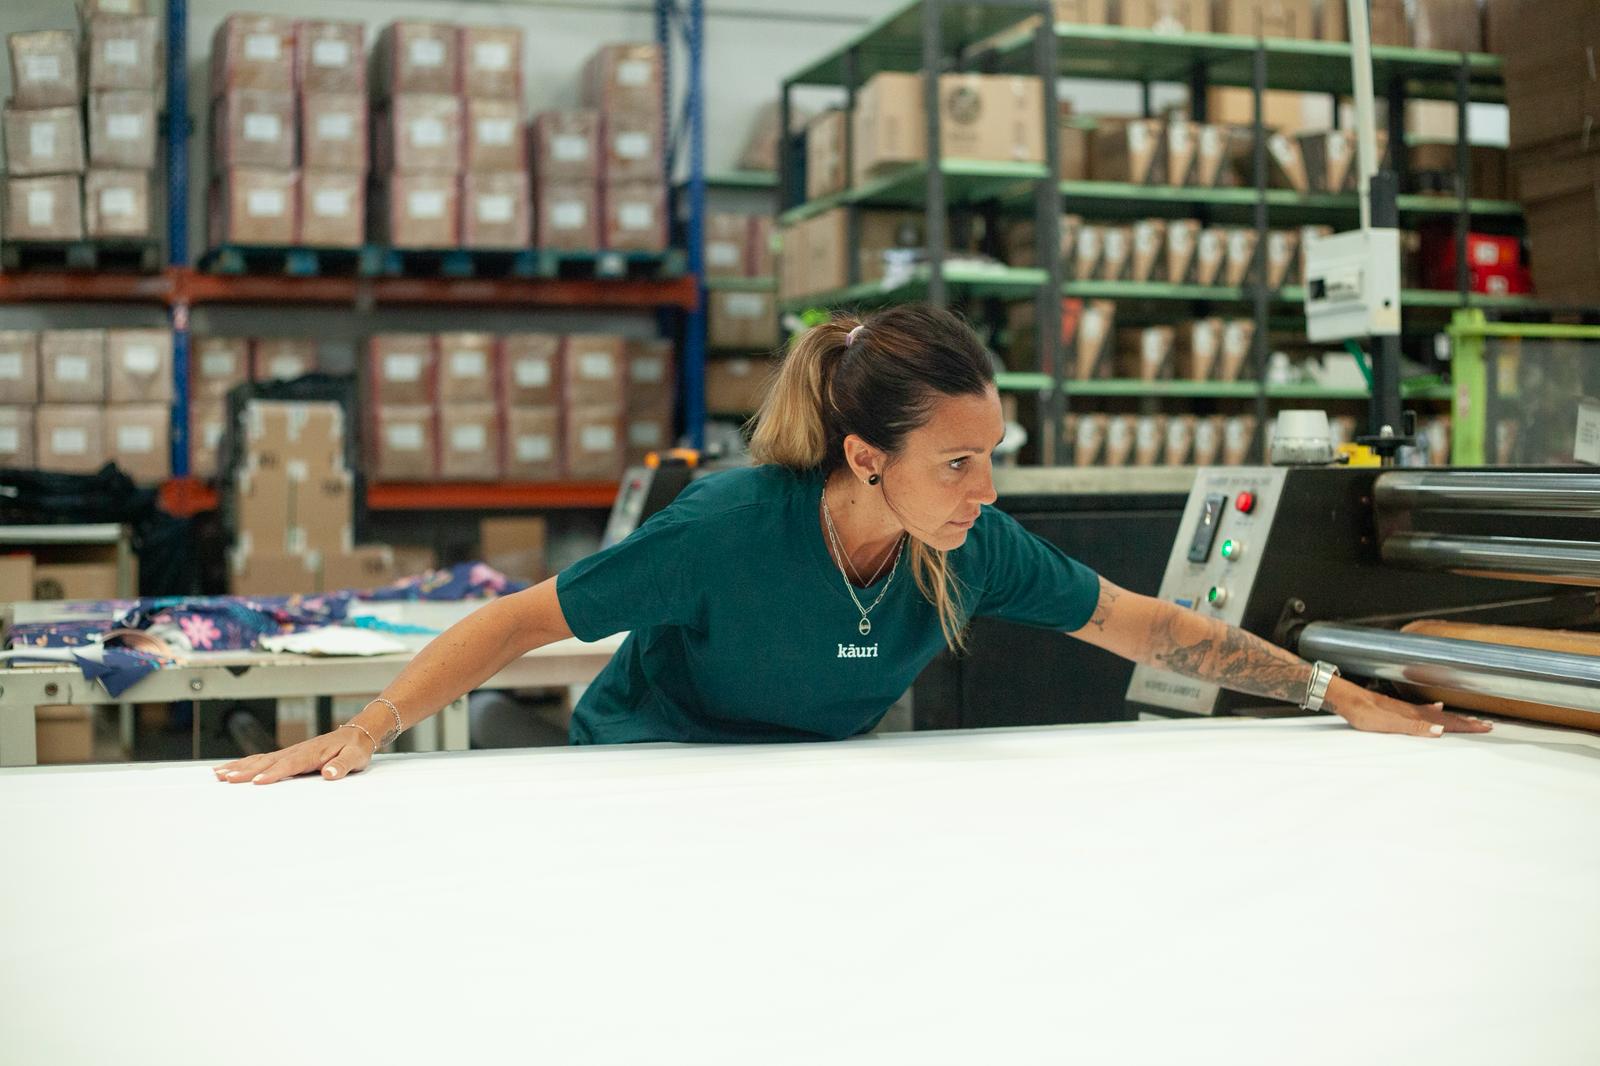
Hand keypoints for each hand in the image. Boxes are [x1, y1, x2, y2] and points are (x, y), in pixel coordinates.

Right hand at [213, 726, 374, 784]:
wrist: (356, 734)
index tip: (257, 782)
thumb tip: (330, 773)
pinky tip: (230, 769)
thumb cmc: (355, 748)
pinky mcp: (287, 756)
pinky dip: (245, 764)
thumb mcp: (355, 758)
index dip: (273, 773)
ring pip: (260, 760)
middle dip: (245, 771)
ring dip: (239, 767)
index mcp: (310, 753)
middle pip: (266, 762)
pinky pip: (262, 760)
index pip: (288, 764)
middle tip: (225, 779)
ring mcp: (289, 752)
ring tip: (218, 774)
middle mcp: (296, 751)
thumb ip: (342, 765)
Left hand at [1327, 680, 1492, 737]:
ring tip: (1470, 719)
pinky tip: (1437, 708)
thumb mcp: (1389, 724)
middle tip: (1487, 725)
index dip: (1466, 726)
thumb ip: (1414, 728)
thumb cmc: (1365, 713)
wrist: (1347, 699)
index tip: (1486, 727)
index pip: (1447, 722)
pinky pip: (1422, 710)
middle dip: (1466, 722)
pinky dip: (1433, 711)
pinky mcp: (1397, 708)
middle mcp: (1414, 711)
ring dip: (1454, 718)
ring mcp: (1406, 709)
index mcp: (1415, 716)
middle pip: (1446, 717)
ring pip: (1437, 714)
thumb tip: (1440, 731)